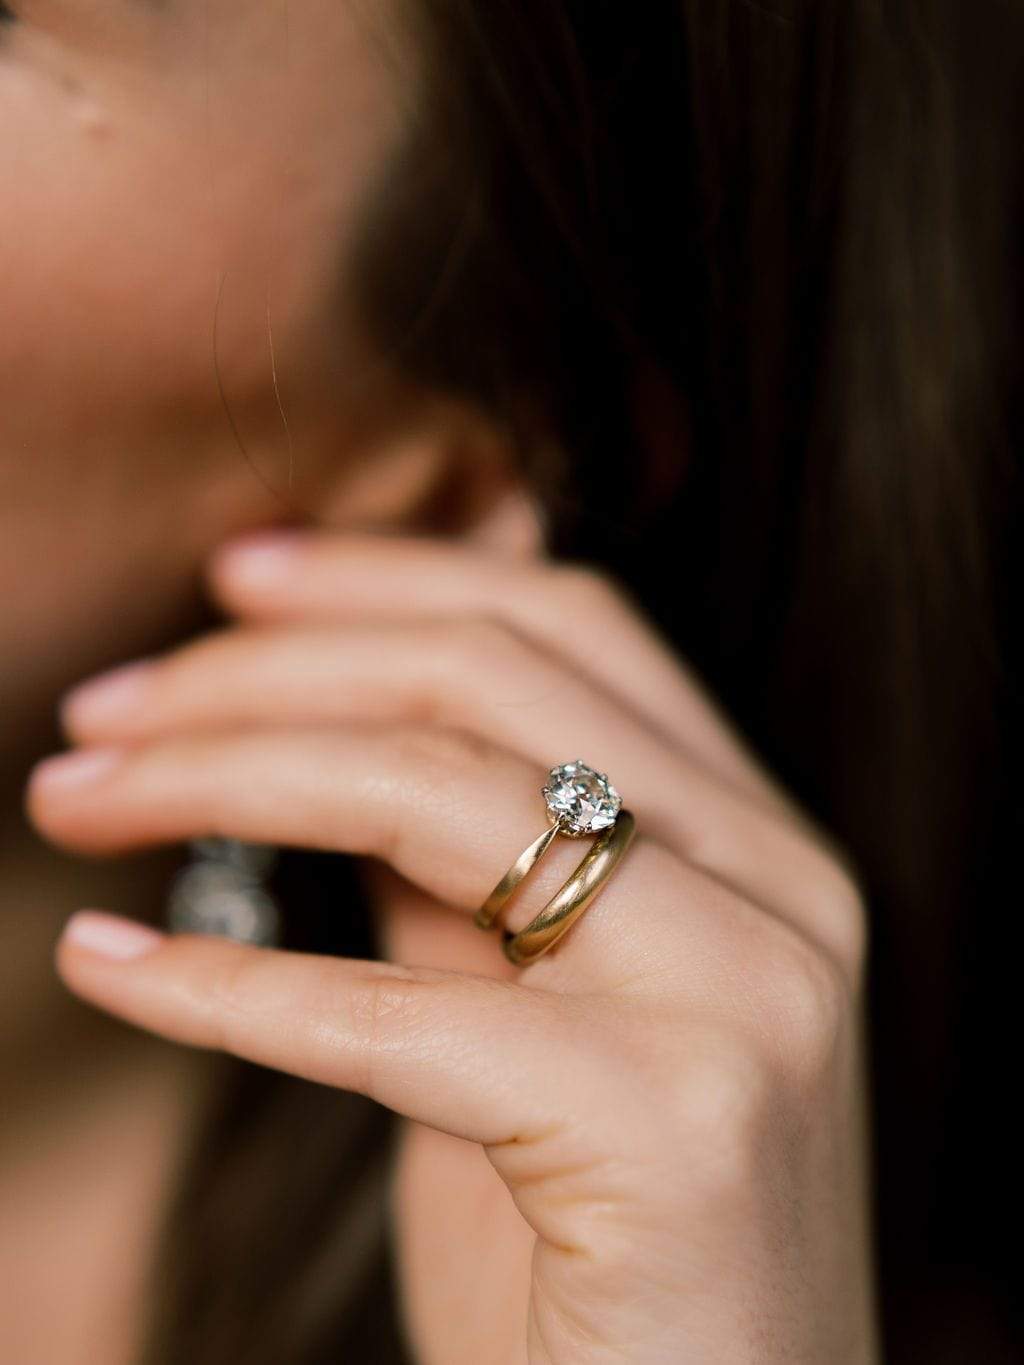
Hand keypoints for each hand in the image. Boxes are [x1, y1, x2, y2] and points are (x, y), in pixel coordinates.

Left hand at [27, 525, 874, 1363]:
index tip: (234, 578)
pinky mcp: (674, 1125)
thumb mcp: (532, 1019)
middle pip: (485, 680)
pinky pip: (394, 1014)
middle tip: (106, 709)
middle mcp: (780, 887)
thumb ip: (462, 874)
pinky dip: (224, 980)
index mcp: (758, 838)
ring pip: (437, 797)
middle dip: (265, 671)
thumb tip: (324, 745)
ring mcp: (748, 997)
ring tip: (78, 797)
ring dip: (221, 776)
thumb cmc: (599, 1247)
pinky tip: (105, 962)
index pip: (563, 624)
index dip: (389, 575)